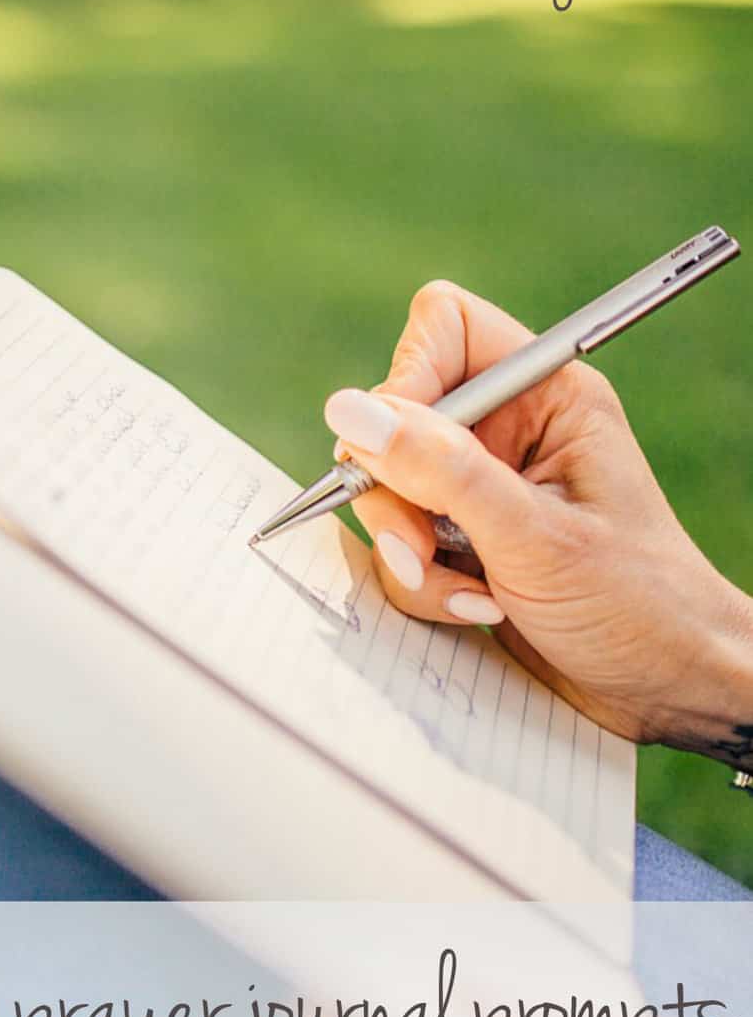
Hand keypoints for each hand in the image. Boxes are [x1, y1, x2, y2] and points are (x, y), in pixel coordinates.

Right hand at [324, 280, 752, 762]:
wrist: (667, 688)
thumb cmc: (636, 603)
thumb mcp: (533, 535)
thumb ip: (439, 470)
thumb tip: (349, 412)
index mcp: (545, 396)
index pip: (444, 328)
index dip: (407, 379)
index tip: (395, 448)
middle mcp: (509, 432)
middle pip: (396, 419)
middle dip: (398, 494)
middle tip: (424, 547)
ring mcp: (482, 490)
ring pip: (388, 492)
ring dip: (412, 554)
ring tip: (472, 595)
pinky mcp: (465, 544)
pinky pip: (402, 547)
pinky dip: (425, 587)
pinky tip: (479, 609)